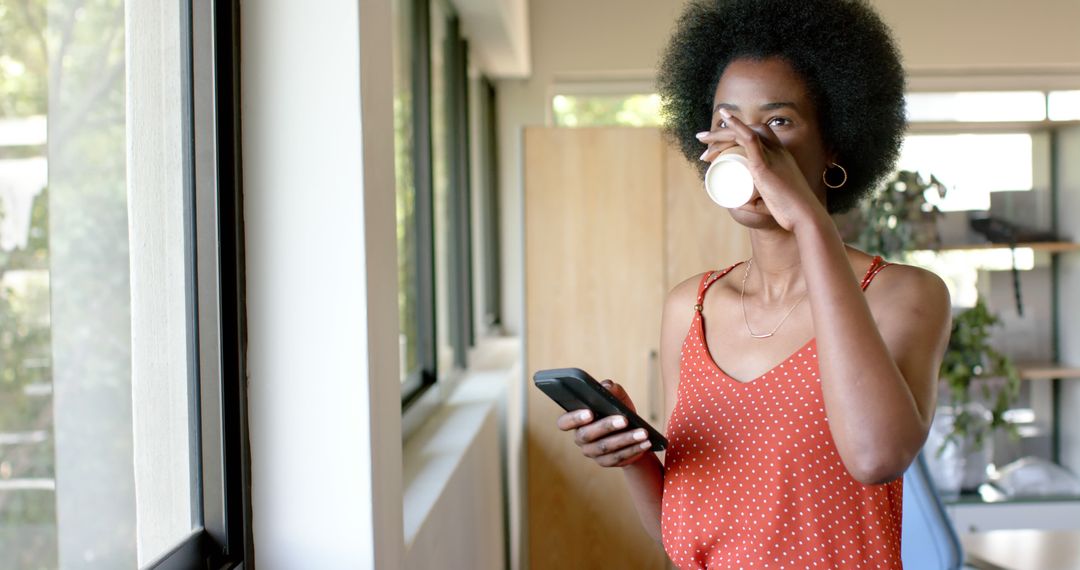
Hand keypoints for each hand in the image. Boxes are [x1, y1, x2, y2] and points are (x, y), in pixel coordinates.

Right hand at [555, 379, 653, 467]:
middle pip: (587, 435)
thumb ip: (611, 389)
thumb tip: (607, 387)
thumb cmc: (619, 410)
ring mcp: (592, 452)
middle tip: (624, 420)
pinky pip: (618, 457)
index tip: (589, 412)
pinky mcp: (606, 462)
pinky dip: (633, 449)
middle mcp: (580, 438)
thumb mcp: (617, 398)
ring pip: (605, 447)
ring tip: (643, 432)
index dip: (574, 418)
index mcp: (576, 420)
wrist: (632, 431)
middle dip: (606, 426)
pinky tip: (645, 442)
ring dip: (626, 439)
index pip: (564, 422)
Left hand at [696, 109, 826, 232]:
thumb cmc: (791, 213)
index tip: (715, 147)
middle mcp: (778, 152)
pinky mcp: (765, 166)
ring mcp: (772, 156)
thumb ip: (754, 204)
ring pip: (743, 135)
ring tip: (701, 139)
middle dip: (722, 133)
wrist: (804, 216)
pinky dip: (737, 126)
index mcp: (781, 157)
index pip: (757, 135)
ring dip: (720, 133)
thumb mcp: (770, 203)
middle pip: (747, 131)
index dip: (736, 134)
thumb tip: (738, 204)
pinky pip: (750, 139)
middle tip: (702, 141)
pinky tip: (724, 117)